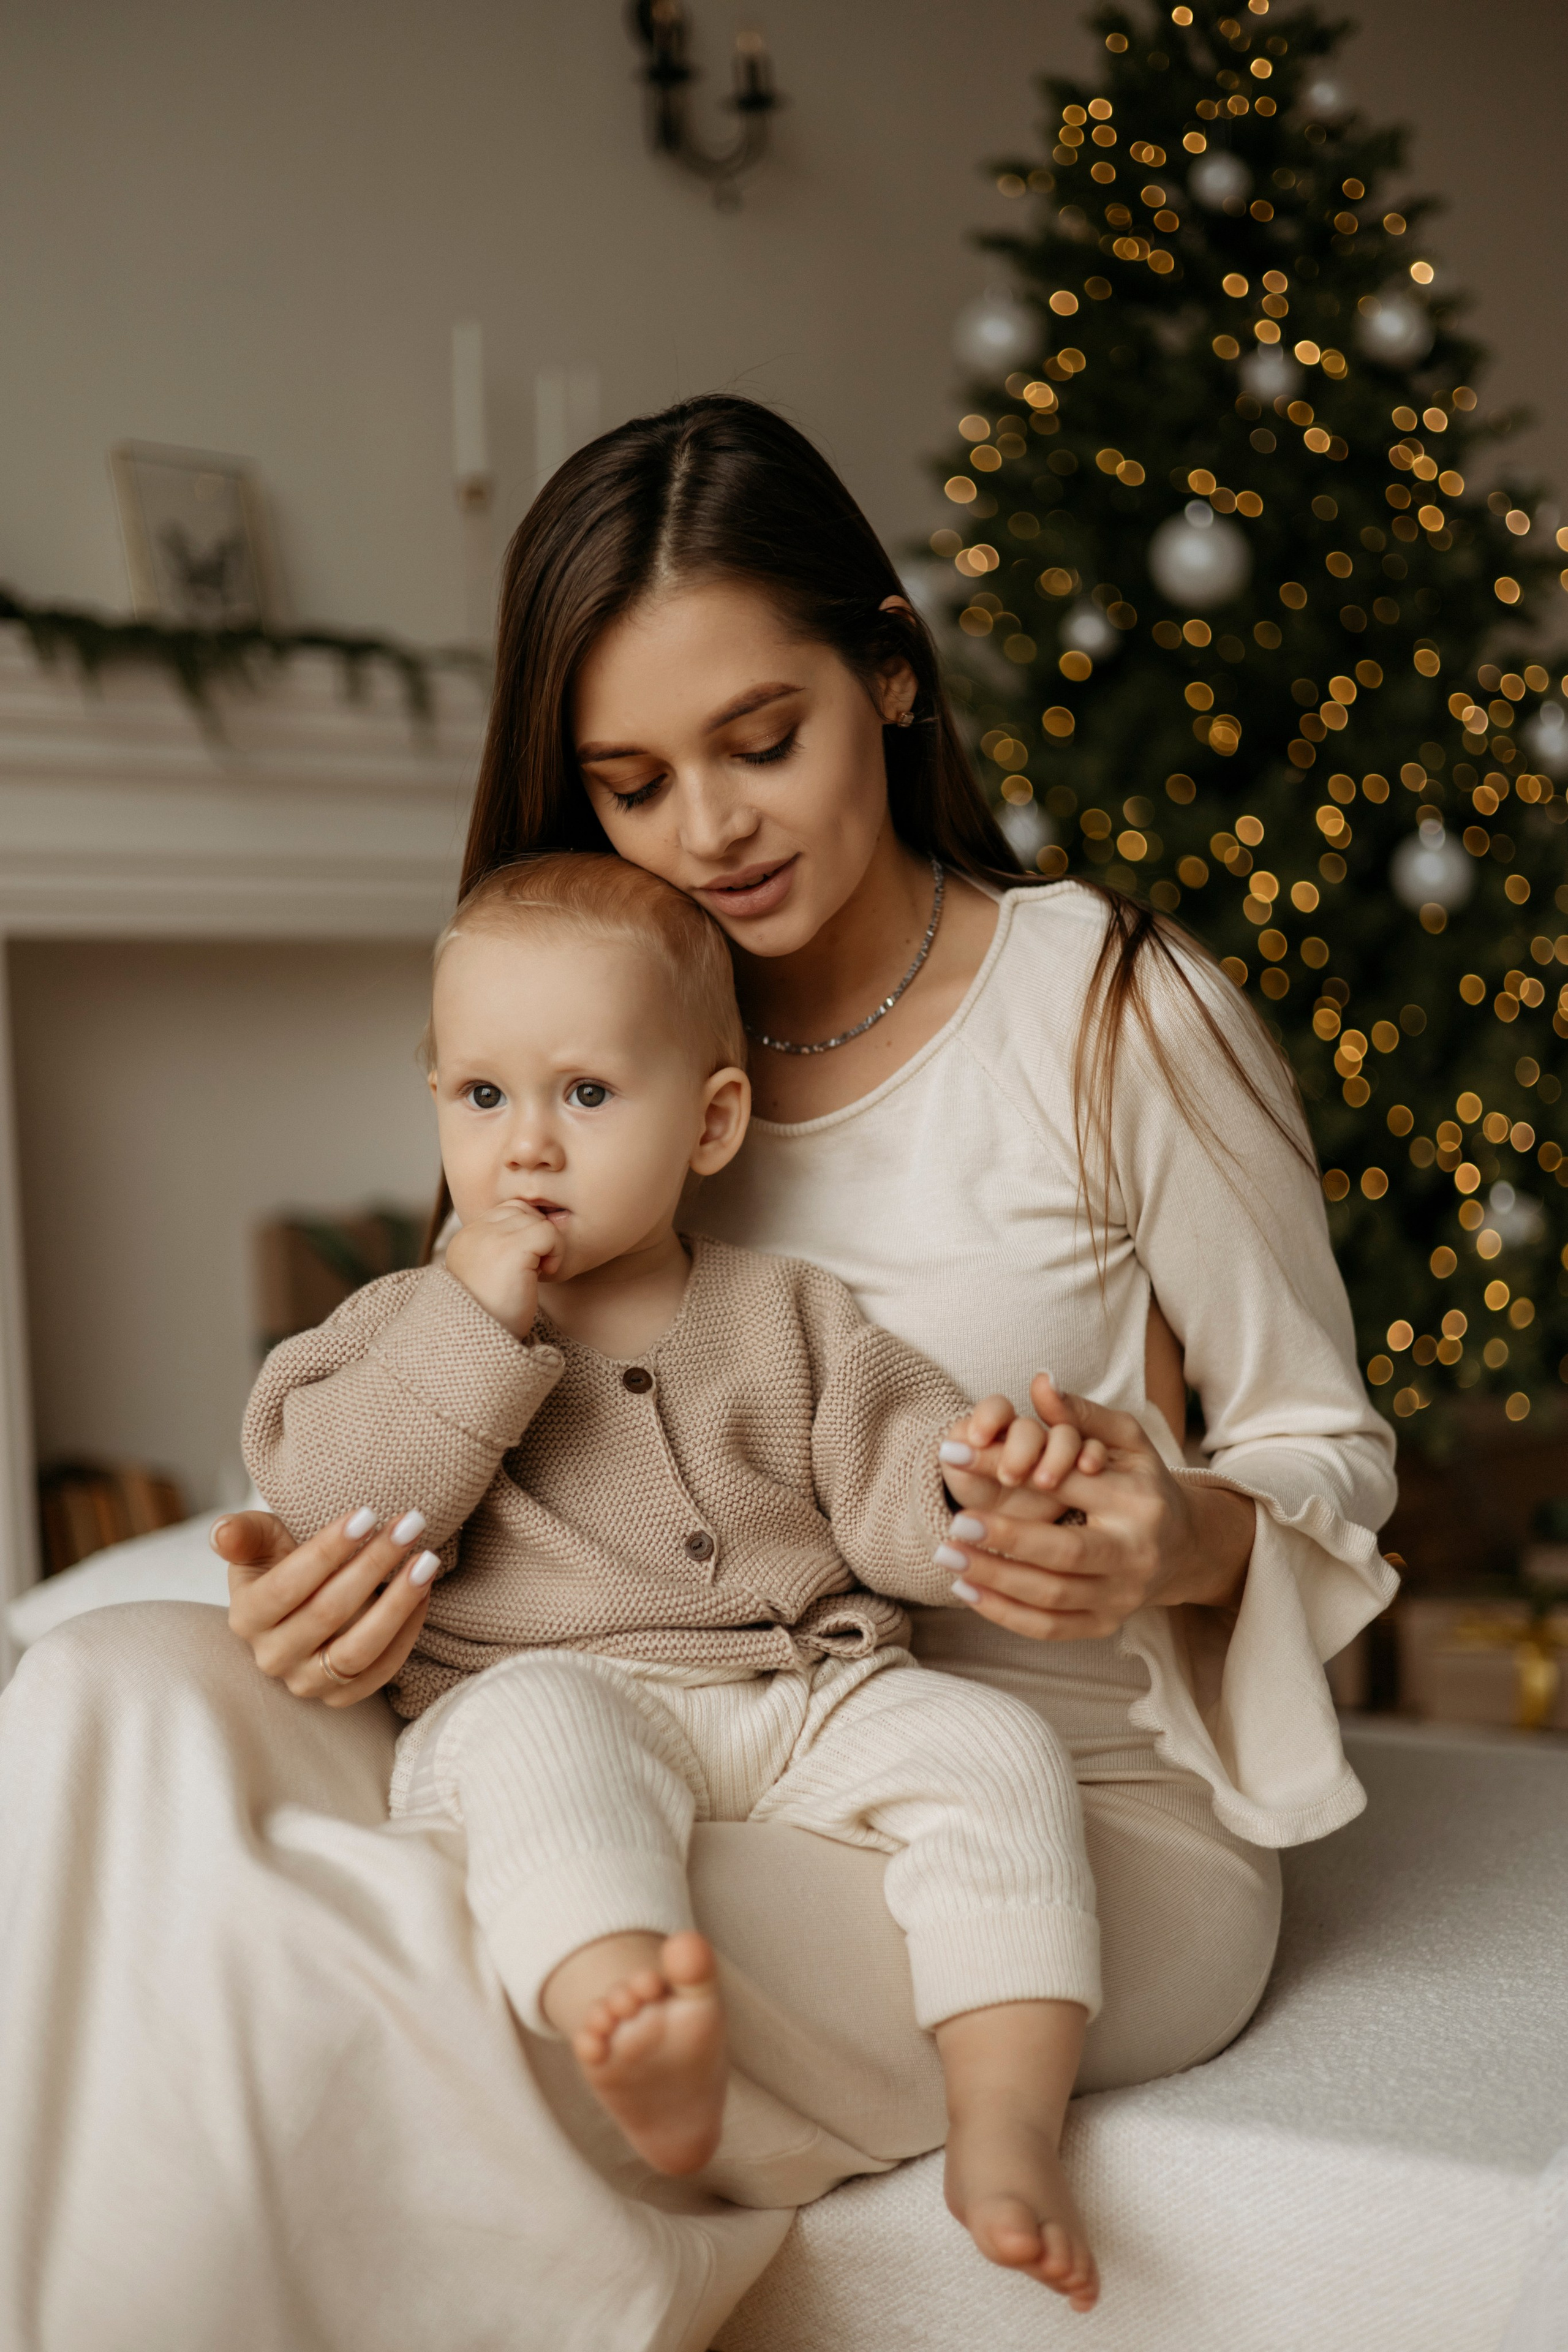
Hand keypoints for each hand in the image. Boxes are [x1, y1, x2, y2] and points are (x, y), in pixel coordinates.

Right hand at [216, 1506, 438, 1705]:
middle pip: (328, 1613)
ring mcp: (307, 1682)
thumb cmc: (283, 1561)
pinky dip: (408, 1632)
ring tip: (426, 1561)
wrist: (305, 1599)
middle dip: (373, 1564)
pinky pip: (381, 1671)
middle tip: (409, 1524)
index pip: (288, 1586)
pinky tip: (426, 1591)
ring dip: (398, 1604)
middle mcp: (272, 1656)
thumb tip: (221, 1534)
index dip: (328, 1551)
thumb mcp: (260, 1540)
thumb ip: (243, 1534)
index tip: (368, 1515)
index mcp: (247, 1616)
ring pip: (358, 1650)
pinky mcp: (342, 1697)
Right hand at [444, 1202, 560, 1337]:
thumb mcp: (491, 1275)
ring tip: (537, 1272)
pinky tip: (544, 1275)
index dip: (526, 1232)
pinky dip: (556, 1252)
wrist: (482, 1344)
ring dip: (547, 1245)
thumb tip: (541, 1225)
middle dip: (537, 1237)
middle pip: (524, 1210)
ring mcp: (491, 1237)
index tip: (525, 1264)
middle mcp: (474, 1232)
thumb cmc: (494, 1316)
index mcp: (466, 1238)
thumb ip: (502, 1247)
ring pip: (537, 1219)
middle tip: (534, 1269)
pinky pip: (549, 1233)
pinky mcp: (511, 1248)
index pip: (507, 1210)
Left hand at [939, 1375, 1255, 1641]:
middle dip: (1005, 1539)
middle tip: (953, 1525)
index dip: (1005, 1465)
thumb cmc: (1144, 1485)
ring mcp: (1121, 1595)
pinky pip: (1050, 1628)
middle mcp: (1134, 1552)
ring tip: (948, 1556)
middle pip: (1064, 1553)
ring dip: (995, 1578)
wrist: (1184, 1548)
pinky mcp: (1106, 1623)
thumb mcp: (1127, 1440)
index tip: (953, 1454)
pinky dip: (1005, 1614)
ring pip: (1052, 1597)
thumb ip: (1082, 1413)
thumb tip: (1039, 1383)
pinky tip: (968, 1589)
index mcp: (1136, 1500)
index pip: (1062, 1479)